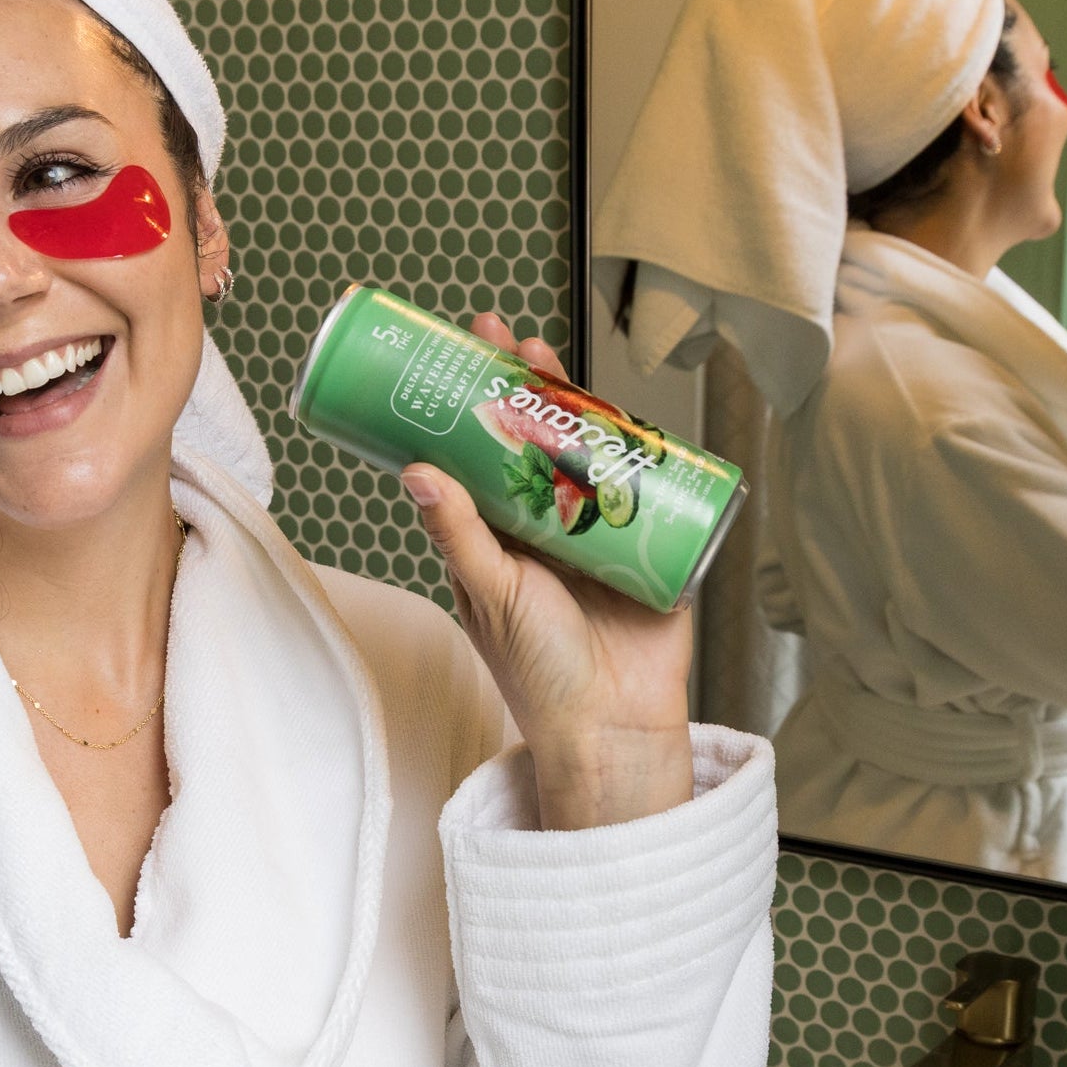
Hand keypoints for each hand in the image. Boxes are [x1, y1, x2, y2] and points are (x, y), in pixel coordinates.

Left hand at [403, 316, 693, 829]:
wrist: (613, 727)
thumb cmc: (540, 673)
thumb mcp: (491, 594)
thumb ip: (460, 534)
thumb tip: (417, 469)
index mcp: (496, 538)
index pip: (481, 455)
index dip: (472, 404)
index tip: (460, 354)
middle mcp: (544, 526)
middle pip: (536, 438)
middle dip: (526, 387)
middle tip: (508, 339)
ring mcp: (598, 530)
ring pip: (589, 450)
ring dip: (577, 404)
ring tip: (553, 364)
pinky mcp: (649, 542)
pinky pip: (649, 484)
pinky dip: (645, 448)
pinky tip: (631, 413)